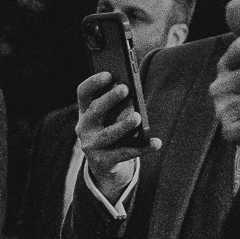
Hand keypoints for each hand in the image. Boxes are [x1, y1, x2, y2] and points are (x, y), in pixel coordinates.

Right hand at [74, 70, 154, 197]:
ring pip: (108, 134)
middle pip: (95, 111)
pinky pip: (124, 154)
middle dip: (109, 99)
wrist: (104, 164)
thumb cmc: (112, 130)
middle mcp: (84, 128)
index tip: (109, 74)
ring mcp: (91, 146)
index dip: (93, 82)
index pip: (83, 93)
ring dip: (123, 125)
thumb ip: (118, 104)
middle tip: (125, 88)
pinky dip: (142, 148)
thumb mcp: (110, 116)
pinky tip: (156, 142)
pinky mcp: (102, 161)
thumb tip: (133, 92)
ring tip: (137, 117)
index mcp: (85, 111)